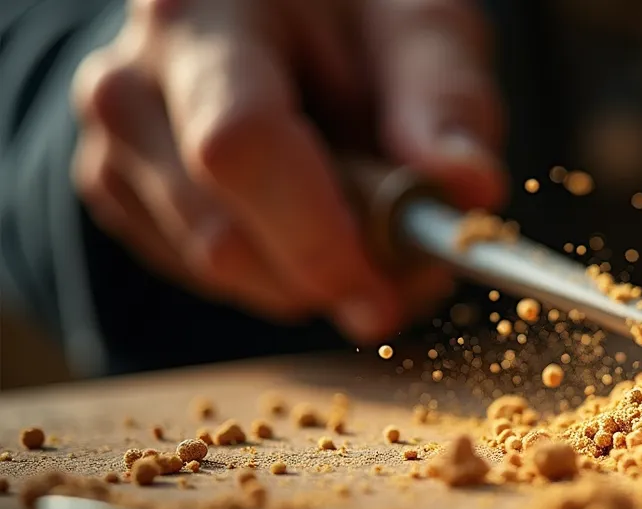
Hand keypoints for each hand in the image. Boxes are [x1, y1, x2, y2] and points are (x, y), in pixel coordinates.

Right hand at [71, 0, 504, 341]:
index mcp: (204, 19)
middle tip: (418, 270)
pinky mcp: (120, 194)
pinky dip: (282, 275)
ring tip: (380, 229)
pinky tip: (320, 222)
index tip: (387, 293)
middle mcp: (134, 84)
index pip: (240, 147)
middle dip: (332, 275)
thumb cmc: (350, 14)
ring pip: (218, 270)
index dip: (317, 237)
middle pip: (223, 234)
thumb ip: (446, 100)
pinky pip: (210, 279)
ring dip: (316, 281)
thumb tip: (470, 190)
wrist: (275, 15)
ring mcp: (116, 145)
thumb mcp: (418, 26)